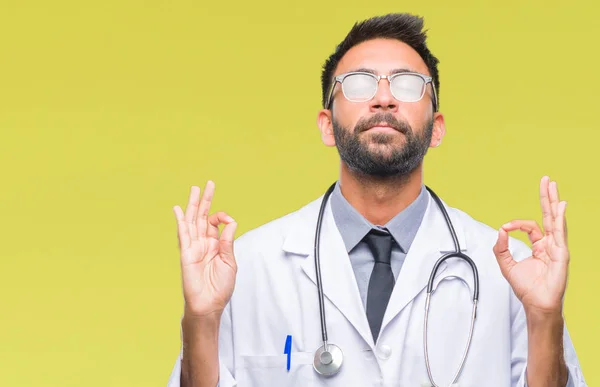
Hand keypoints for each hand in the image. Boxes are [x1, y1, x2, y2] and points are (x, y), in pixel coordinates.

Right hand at [173, 181, 237, 317]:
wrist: (209, 304)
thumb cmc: (220, 288)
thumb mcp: (230, 262)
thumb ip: (228, 242)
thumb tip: (230, 222)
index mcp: (215, 245)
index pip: (217, 223)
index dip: (223, 217)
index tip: (227, 220)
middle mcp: (203, 243)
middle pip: (203, 216)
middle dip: (206, 200)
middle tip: (208, 183)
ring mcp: (193, 247)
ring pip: (192, 220)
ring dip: (193, 204)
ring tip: (195, 188)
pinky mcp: (186, 253)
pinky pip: (182, 234)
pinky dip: (180, 221)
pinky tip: (177, 209)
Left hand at [493, 176, 568, 314]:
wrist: (536, 304)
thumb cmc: (526, 288)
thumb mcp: (506, 265)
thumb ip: (500, 248)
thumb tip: (500, 230)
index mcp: (540, 246)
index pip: (531, 226)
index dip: (516, 224)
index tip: (505, 227)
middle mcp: (550, 245)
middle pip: (549, 216)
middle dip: (547, 197)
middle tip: (546, 179)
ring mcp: (558, 248)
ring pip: (556, 220)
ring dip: (554, 202)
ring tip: (553, 185)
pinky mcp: (561, 255)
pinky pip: (560, 233)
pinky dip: (560, 219)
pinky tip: (561, 205)